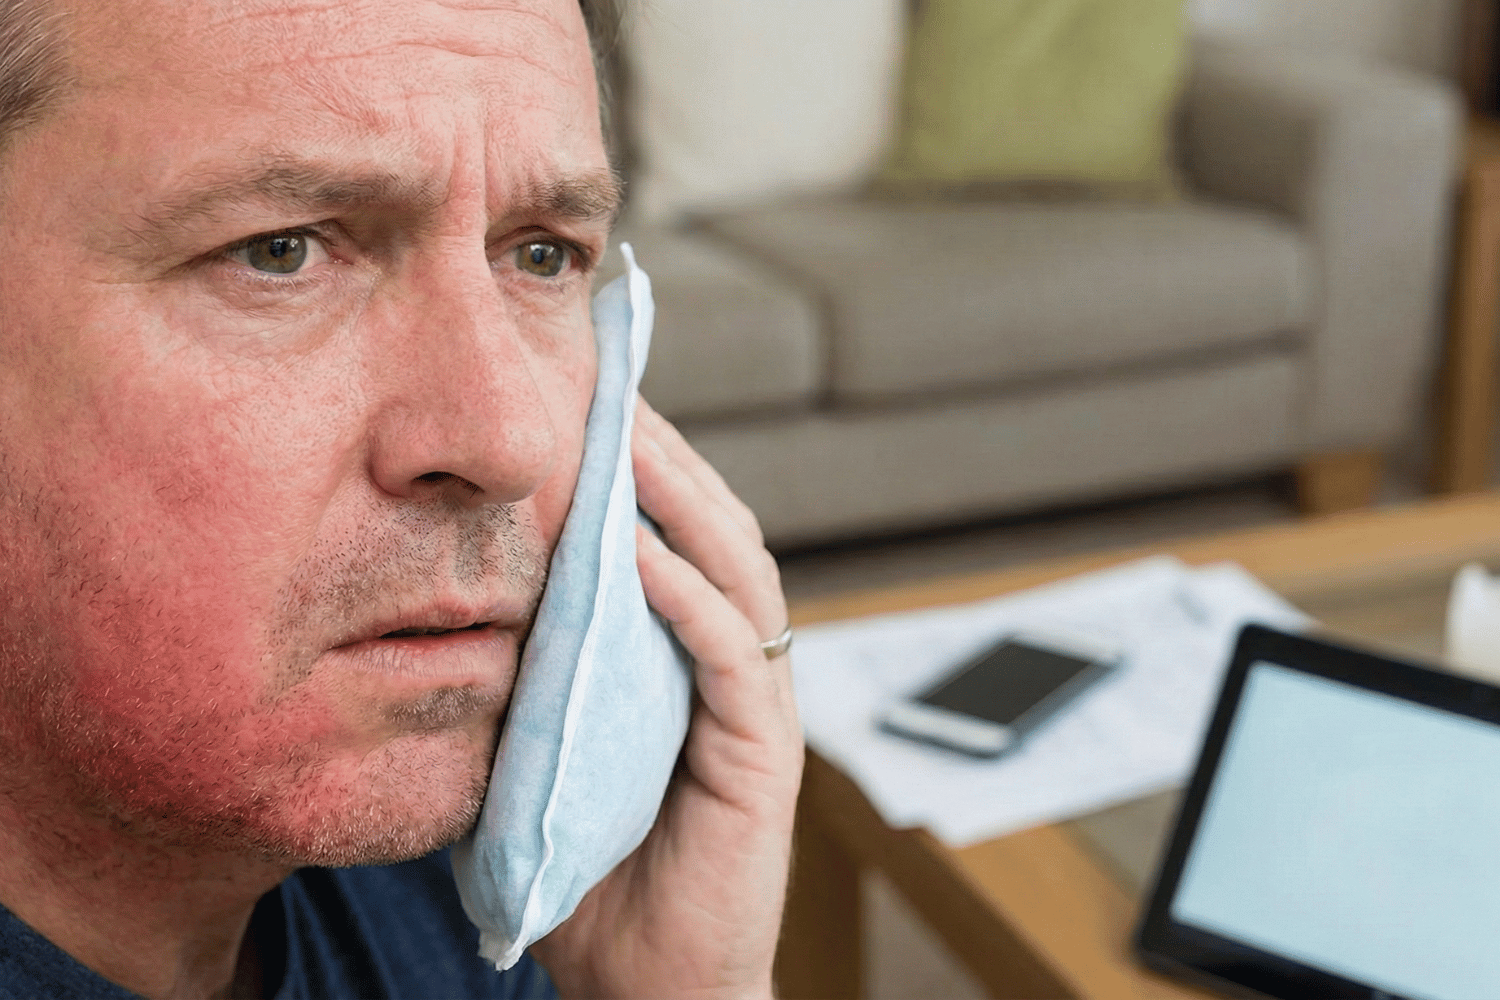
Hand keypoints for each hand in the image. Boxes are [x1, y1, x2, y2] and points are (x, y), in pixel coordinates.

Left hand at [532, 399, 803, 999]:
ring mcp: (754, 707)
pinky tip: (646, 557)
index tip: (581, 399)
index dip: (639, 467)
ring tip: (630, 439)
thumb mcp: (544, 748)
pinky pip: (734, 658)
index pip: (675, 537)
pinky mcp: (763, 757)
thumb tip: (449, 600)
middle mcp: (731, 664)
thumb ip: (527, 674)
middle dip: (665, 455)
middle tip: (608, 385)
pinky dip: (693, 601)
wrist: (650, 982)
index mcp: (684, 657)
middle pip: (716, 529)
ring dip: (685, 503)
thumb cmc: (592, 867)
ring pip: (738, 574)